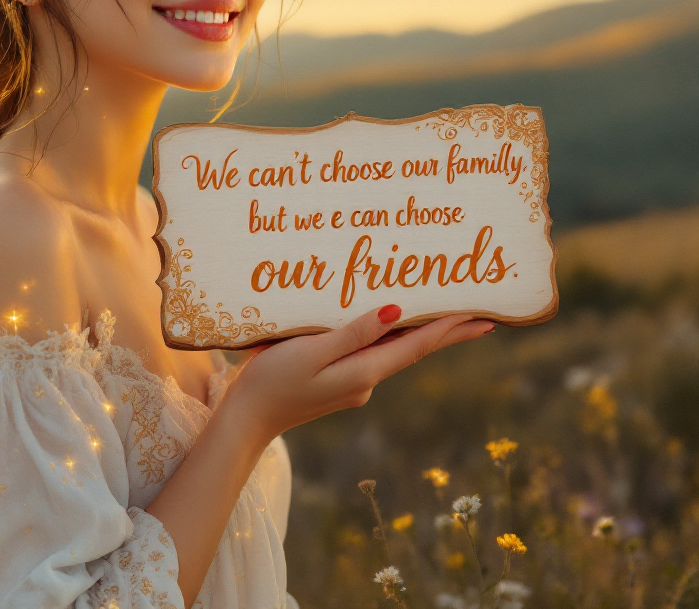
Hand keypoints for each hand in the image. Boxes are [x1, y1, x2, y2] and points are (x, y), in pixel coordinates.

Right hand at [223, 307, 492, 442]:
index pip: (417, 347)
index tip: (483, 317)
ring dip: (416, 332)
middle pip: (413, 349)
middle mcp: (366, 381)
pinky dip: (385, 337)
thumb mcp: (311, 352)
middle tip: (481, 314)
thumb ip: (352, 334)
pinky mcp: (337, 382)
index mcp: (364, 373)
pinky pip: (370, 353)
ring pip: (391, 351)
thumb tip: (395, 313)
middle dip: (446, 332)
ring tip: (438, 309)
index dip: (450, 330)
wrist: (247, 419)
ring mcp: (353, 384)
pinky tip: (383, 322)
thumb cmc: (272, 379)